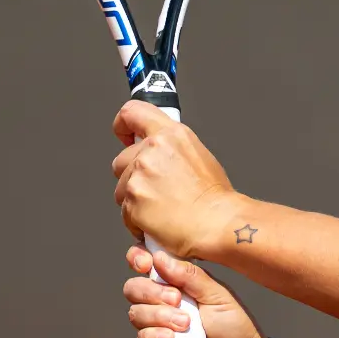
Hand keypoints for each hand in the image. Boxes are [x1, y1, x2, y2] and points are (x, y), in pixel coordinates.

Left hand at [112, 100, 242, 258]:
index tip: (125, 137)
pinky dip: (138, 221)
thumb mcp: (198, 155)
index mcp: (171, 135)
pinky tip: (159, 222)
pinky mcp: (132, 202)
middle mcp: (152, 151)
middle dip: (131, 176)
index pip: (132, 113)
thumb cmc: (215, 197)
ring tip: (161, 209)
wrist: (217, 223)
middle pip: (121, 160)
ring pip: (121, 189)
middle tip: (155, 190)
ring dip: (135, 200)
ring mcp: (139, 177)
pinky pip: (125, 213)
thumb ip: (171, 149)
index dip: (123, 126)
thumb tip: (160, 157)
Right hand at [123, 245, 280, 337]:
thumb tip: (159, 257)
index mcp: (177, 284)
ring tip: (185, 325)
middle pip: (134, 288)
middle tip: (177, 299)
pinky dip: (155, 336)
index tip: (145, 263)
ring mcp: (157, 328)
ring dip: (159, 316)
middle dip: (152, 292)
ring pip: (136, 314)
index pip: (146, 265)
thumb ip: (190, 276)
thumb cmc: (235, 329)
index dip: (138, 259)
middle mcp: (162, 304)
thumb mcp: (218, 295)